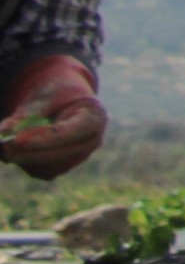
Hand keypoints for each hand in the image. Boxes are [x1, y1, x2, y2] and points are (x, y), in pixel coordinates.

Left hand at [1, 56, 103, 179]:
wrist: (63, 98)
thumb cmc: (56, 92)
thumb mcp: (44, 96)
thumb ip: (26, 114)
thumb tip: (4, 133)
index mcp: (95, 118)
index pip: (70, 133)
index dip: (43, 139)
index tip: (16, 140)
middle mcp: (91, 142)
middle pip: (59, 155)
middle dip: (29, 152)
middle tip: (3, 146)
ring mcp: (78, 157)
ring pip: (47, 167)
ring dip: (23, 158)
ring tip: (4, 143)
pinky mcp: (61, 167)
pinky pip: (39, 171)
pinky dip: (23, 161)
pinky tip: (15, 147)